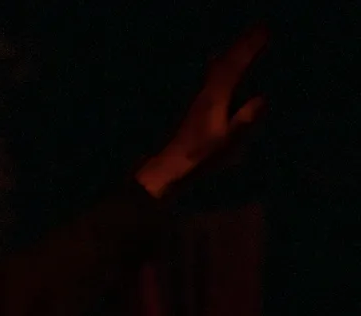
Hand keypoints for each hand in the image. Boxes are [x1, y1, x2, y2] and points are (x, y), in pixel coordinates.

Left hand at [135, 25, 268, 197]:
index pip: (235, 66)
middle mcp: (206, 94)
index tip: (265, 32)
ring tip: (245, 40)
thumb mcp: (226, 140)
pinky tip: (218, 66)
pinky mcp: (196, 108)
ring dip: (232, 53)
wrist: (169, 166)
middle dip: (243, 45)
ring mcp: (199, 100)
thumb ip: (244, 119)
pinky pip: (212, 78)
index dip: (250, 48)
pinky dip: (221, 66)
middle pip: (226, 62)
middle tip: (259, 28)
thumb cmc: (199, 156)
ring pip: (217, 68)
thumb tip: (262, 99)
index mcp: (215, 98)